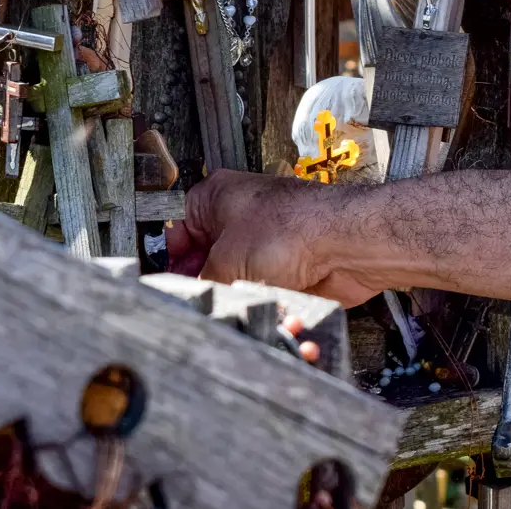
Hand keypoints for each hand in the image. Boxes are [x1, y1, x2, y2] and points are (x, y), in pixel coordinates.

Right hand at [165, 170, 380, 306]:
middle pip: (205, 258)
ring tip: (231, 308)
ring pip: (234, 279)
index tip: (165, 287)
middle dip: (203, 284)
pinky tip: (257, 312)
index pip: (176, 230)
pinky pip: (262, 291)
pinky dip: (259, 305)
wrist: (346, 246)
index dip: (169, 261)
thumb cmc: (295, 229)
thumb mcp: (227, 261)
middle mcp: (239, 216)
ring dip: (234, 297)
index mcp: (216, 198)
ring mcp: (264, 242)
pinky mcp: (286, 267)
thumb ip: (202, 282)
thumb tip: (191, 298)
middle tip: (196, 305)